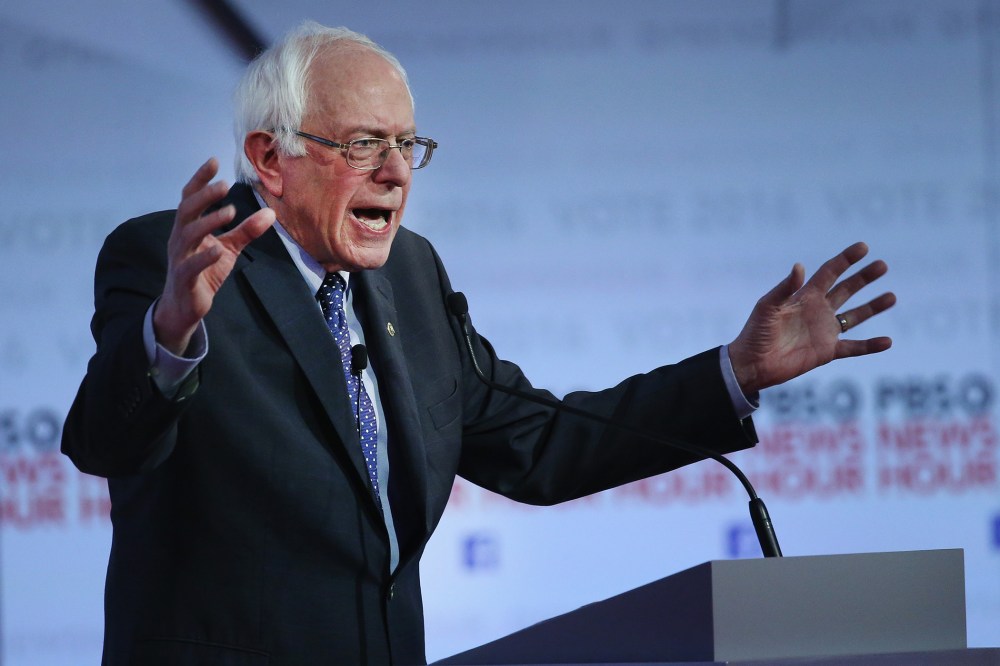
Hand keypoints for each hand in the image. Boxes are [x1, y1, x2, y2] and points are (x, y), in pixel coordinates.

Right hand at [153, 158, 274, 354]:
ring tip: (229, 212)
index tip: (214, 161)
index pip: (190, 198)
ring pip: (188, 235)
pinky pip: (191, 266)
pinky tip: (219, 249)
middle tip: (224, 185)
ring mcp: (180, 258)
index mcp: (188, 227)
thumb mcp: (229, 249)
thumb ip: (247, 231)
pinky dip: (205, 257)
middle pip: (186, 211)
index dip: (200, 180)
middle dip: (204, 196)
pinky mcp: (185, 279)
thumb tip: (271, 213)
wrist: (185, 307)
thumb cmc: (204, 272)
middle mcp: (180, 239)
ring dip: (208, 222)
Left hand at [728, 242, 895, 394]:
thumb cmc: (755, 332)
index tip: (863, 247)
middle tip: (882, 265)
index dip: (845, 259)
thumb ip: (784, 288)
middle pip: (846, 290)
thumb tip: (799, 266)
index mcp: (804, 296)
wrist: (753, 363)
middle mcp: (818, 310)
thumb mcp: (767, 307)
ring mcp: (824, 331)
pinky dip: (870, 346)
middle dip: (863, 278)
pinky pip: (854, 348)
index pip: (829, 273)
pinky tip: (888, 341)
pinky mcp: (827, 351)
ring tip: (891, 296)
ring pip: (855, 316)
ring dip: (873, 307)